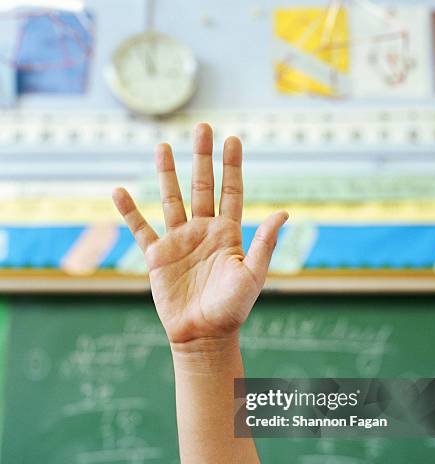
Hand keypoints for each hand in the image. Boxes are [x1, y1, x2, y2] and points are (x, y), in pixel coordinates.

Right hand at [112, 123, 287, 345]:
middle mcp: (203, 231)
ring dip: (167, 173)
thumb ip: (265, 243)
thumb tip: (284, 212)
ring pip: (171, 199)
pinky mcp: (157, 256)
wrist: (203, 335)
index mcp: (228, 233)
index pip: (231, 191)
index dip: (232, 166)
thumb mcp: (253, 275)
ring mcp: (179, 241)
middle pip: (201, 186)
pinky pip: (141, 229)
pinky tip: (119, 191)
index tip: (233, 139)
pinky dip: (129, 211)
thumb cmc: (232, 309)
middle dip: (202, 157)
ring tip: (163, 146)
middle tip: (202, 127)